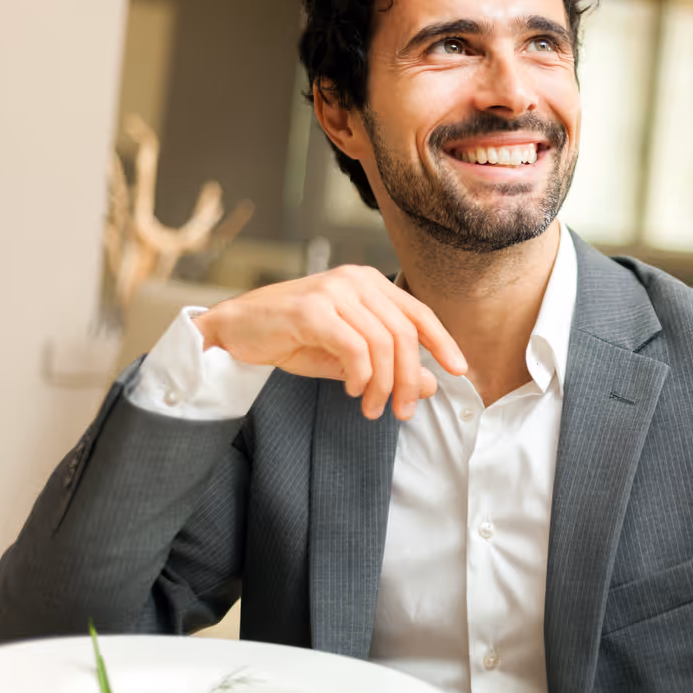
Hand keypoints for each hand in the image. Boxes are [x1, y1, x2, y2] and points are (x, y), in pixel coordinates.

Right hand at [193, 265, 466, 419]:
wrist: (233, 330)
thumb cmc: (289, 338)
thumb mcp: (346, 356)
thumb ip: (386, 366)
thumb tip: (430, 385)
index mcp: (368, 283)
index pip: (419, 313)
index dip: (443, 342)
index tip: (459, 371)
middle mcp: (355, 280)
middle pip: (404, 333)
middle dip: (409, 379)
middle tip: (403, 412)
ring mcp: (334, 291)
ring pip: (383, 344)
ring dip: (383, 385)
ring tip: (372, 408)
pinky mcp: (312, 309)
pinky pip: (355, 348)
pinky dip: (360, 376)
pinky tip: (352, 391)